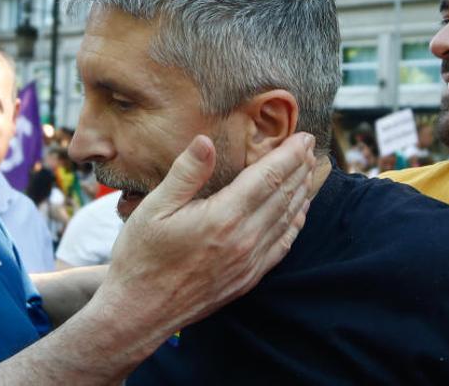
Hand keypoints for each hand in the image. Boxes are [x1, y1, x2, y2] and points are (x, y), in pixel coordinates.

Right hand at [92, 131, 314, 350]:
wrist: (139, 312)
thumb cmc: (141, 256)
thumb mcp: (154, 207)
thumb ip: (186, 173)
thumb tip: (206, 141)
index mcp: (224, 218)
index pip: (268, 178)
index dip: (289, 155)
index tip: (302, 136)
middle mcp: (245, 240)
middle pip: (283, 196)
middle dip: (299, 168)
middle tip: (309, 146)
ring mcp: (250, 262)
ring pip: (287, 220)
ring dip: (300, 193)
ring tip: (308, 171)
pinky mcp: (248, 279)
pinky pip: (281, 246)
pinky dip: (294, 225)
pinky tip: (299, 212)